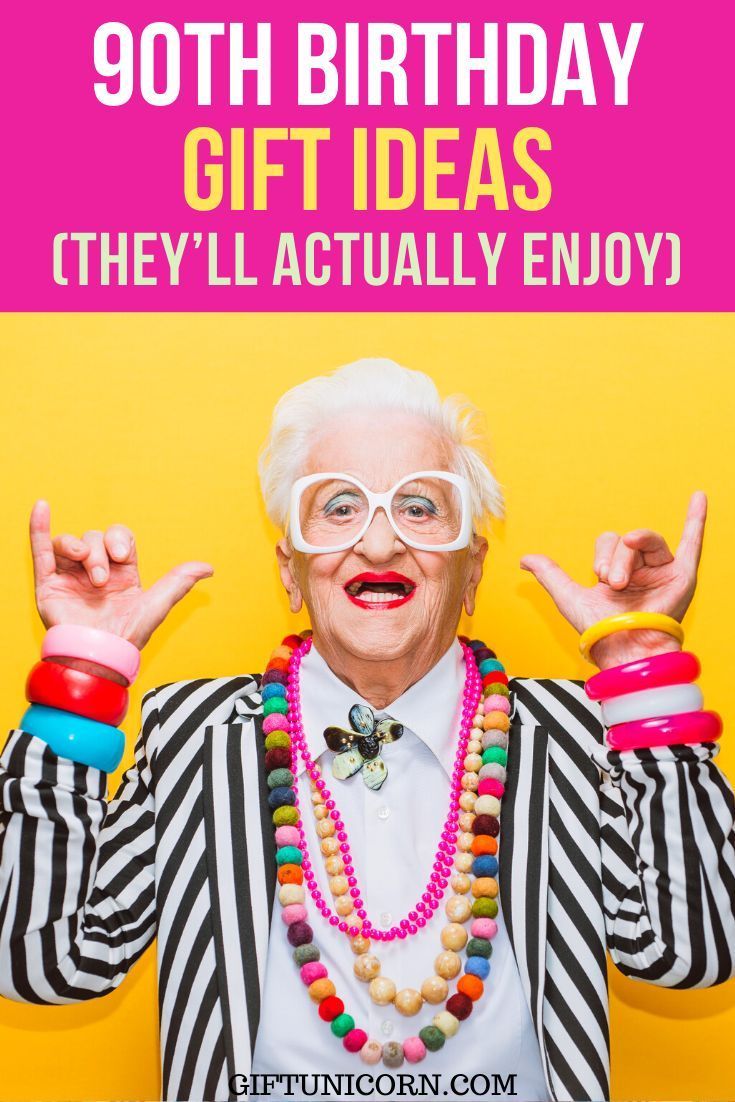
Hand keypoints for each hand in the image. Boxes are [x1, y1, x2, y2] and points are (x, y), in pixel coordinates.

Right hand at [30, 500, 213, 654]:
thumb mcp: (157, 606)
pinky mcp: (48, 584)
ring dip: (76, 547)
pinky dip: (39, 528)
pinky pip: (41, 550)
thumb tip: (208, 567)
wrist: (97, 658)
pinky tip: (41, 506)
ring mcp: (70, 576)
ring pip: (70, 543)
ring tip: (81, 562)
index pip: (119, 539)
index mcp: (122, 573)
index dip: (119, 540)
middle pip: (95, 540)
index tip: (120, 555)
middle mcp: (95, 571)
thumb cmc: (128, 636)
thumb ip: (179, 582)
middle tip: (101, 581)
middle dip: (98, 555)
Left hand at [519, 491, 706, 668]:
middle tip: (611, 583)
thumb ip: (550, 574)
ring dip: (632, 555)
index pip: (609, 542)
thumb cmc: (600, 629)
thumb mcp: (569, 596)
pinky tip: (698, 496)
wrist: (624, 649)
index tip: (598, 578)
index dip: (602, 554)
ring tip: (624, 580)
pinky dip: (697, 519)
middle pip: (626, 541)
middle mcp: (641, 570)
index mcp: (618, 572)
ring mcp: (663, 571)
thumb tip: (524, 559)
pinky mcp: (682, 576)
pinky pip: (692, 542)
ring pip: (648, 541)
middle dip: (615, 559)